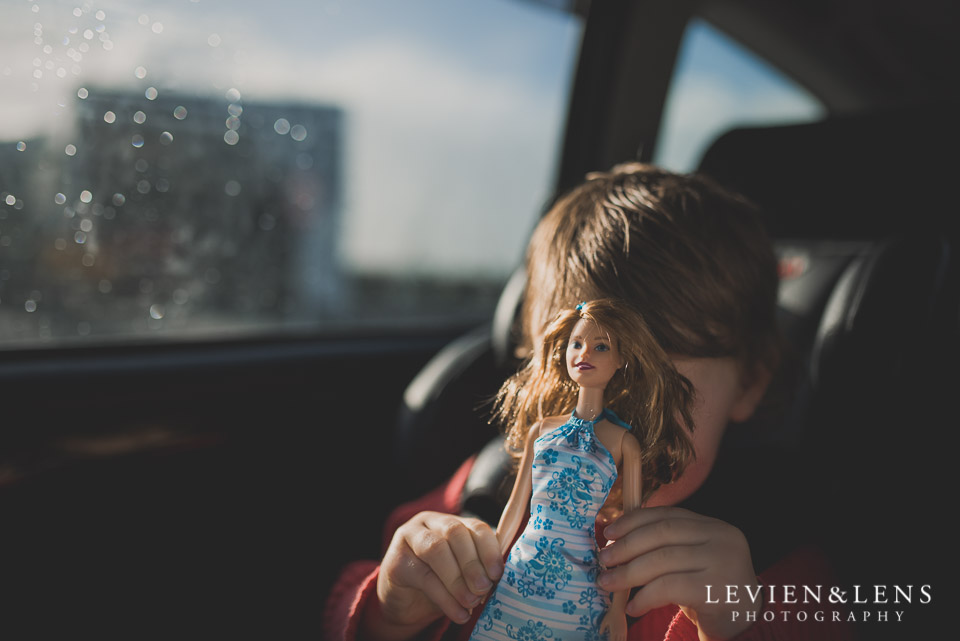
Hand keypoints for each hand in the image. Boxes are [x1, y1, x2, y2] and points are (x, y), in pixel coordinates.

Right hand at [362, 511, 503, 640]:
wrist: (405, 603)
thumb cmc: (440, 583)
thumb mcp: (463, 573)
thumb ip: (479, 569)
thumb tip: (497, 578)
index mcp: (452, 522)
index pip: (475, 526)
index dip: (489, 549)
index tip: (497, 573)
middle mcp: (430, 523)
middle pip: (455, 533)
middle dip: (473, 563)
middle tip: (483, 589)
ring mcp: (409, 537)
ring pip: (436, 550)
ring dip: (457, 579)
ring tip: (471, 602)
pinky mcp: (395, 560)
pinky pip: (423, 576)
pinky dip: (444, 597)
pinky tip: (458, 612)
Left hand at [596, 507, 759, 640]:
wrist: (745, 624)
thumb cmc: (710, 591)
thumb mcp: (693, 559)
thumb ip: (666, 545)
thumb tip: (615, 541)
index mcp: (714, 526)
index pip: (667, 515)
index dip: (634, 521)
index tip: (609, 533)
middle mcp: (722, 538)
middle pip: (662, 534)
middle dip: (627, 546)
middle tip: (604, 560)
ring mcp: (722, 563)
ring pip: (662, 561)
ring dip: (628, 573)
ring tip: (608, 584)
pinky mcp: (715, 590)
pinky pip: (668, 588)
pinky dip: (645, 597)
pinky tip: (633, 607)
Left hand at [600, 610, 627, 640]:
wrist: (618, 609)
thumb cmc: (610, 615)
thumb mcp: (604, 621)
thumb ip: (602, 628)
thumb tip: (600, 633)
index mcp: (613, 632)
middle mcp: (619, 633)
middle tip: (612, 640)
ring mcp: (623, 632)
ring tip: (616, 640)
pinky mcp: (625, 630)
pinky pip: (625, 638)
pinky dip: (623, 640)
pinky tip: (621, 640)